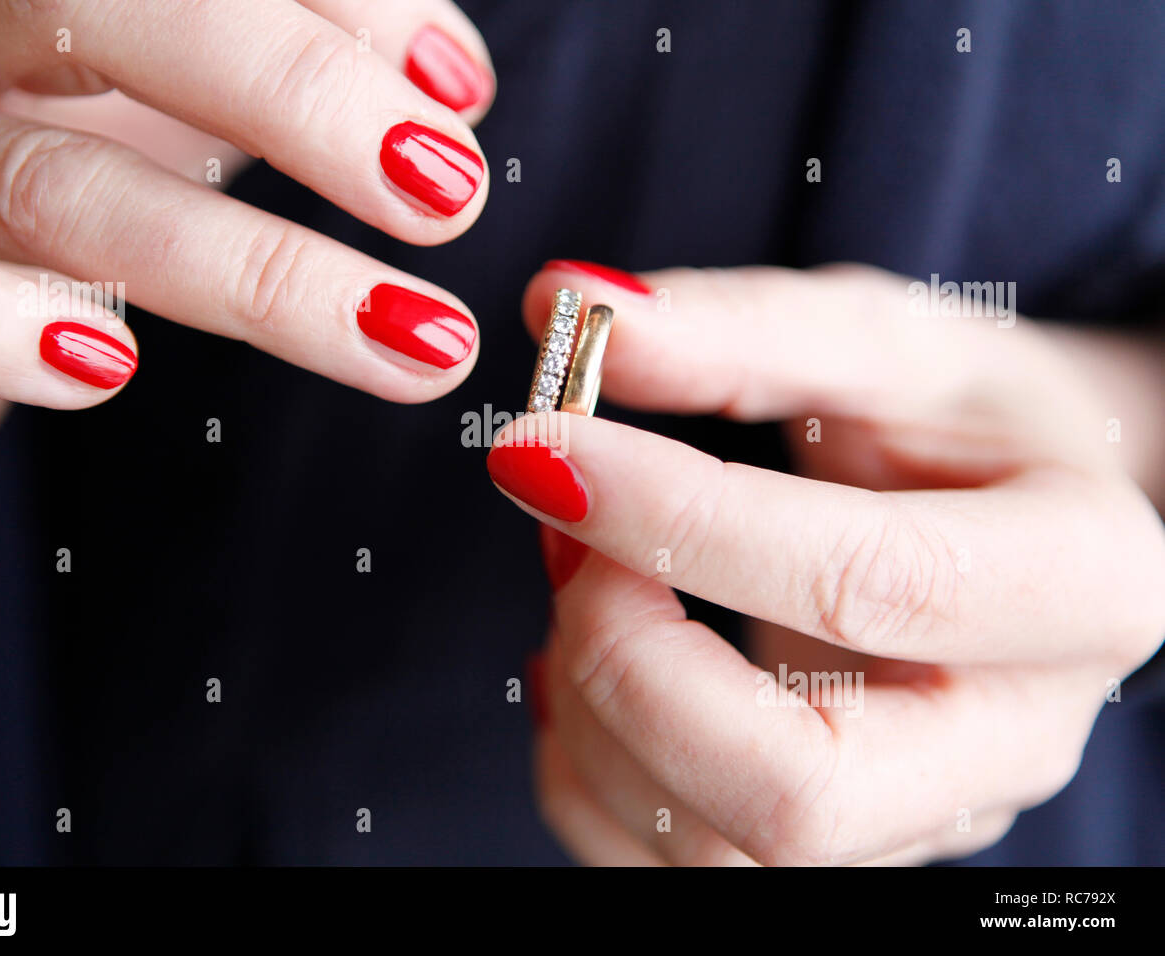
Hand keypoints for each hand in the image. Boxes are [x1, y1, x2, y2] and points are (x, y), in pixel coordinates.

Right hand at [0, 0, 493, 480]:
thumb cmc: (35, 120)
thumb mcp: (171, 63)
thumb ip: (304, 45)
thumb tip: (449, 82)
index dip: (342, 6)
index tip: (456, 93)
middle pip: (106, 7)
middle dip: (299, 98)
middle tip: (447, 192)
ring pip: (55, 189)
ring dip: (258, 276)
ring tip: (410, 340)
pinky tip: (106, 365)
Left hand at [491, 261, 1164, 864]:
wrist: (1019, 518)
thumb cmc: (965, 424)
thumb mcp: (891, 342)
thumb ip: (740, 326)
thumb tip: (569, 303)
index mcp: (1077, 586)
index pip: (862, 585)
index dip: (677, 519)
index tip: (542, 443)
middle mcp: (1006, 741)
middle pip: (792, 791)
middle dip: (626, 660)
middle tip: (564, 535)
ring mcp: (915, 815)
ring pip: (708, 847)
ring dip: (590, 701)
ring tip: (578, 569)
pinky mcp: (832, 844)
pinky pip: (660, 863)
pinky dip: (579, 761)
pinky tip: (588, 652)